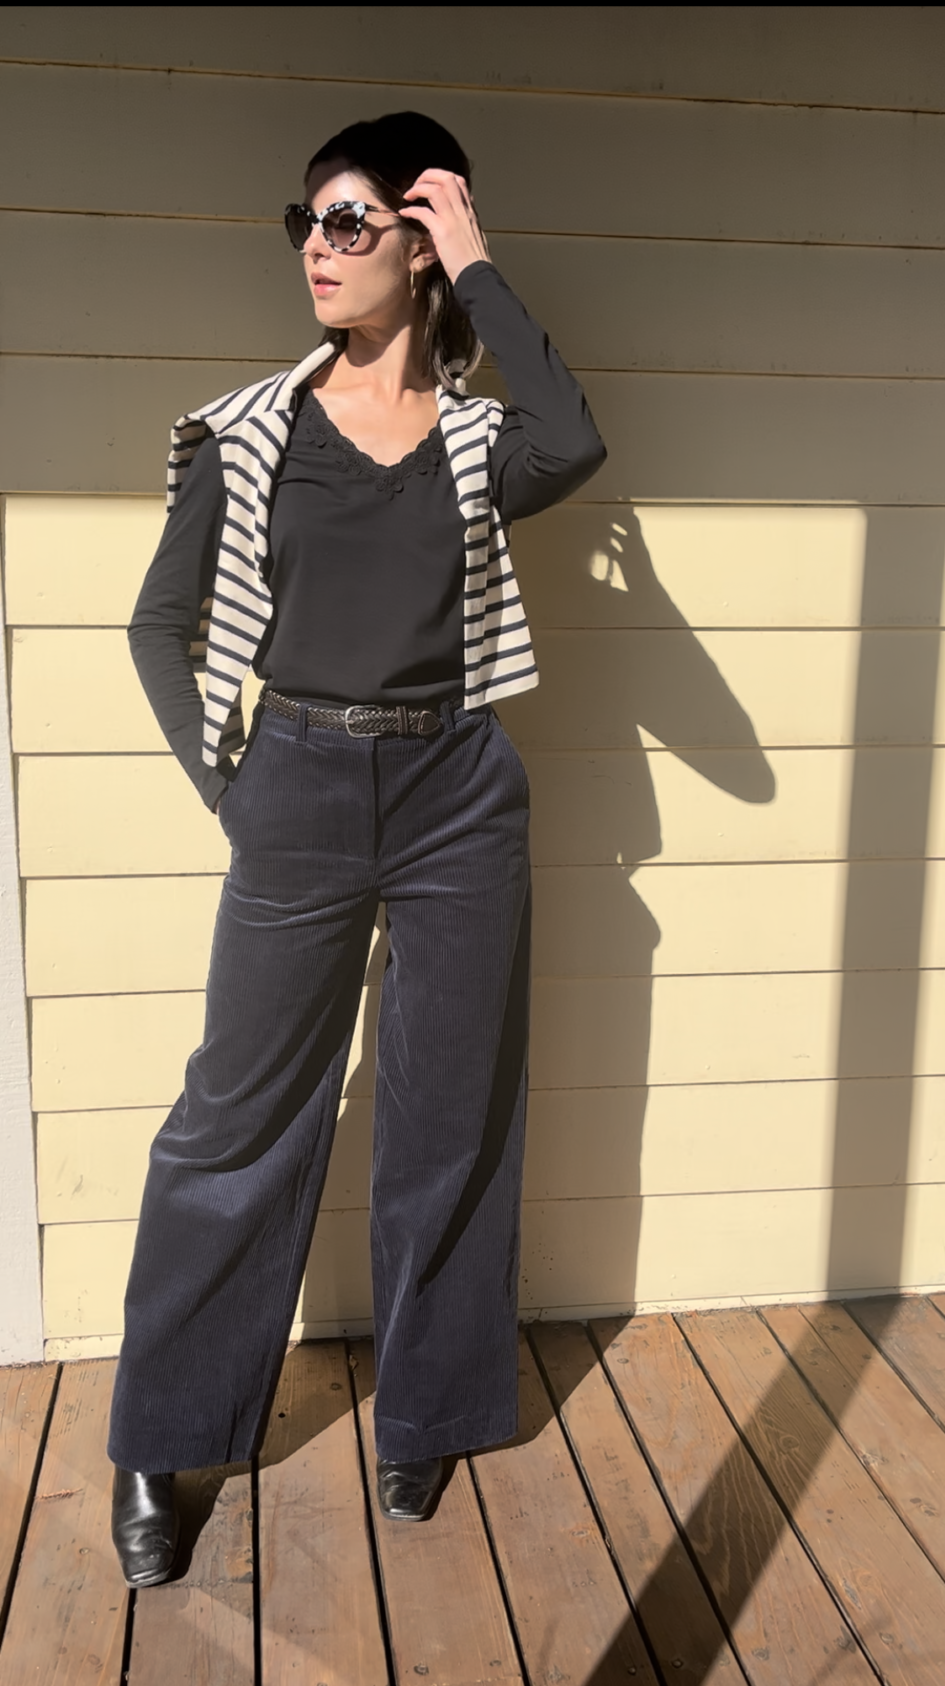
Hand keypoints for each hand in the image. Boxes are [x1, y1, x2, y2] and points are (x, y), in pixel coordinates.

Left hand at [400, 169, 490, 285]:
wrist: (478, 277)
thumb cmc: (475, 263)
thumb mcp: (474, 237)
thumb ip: (466, 225)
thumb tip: (457, 222)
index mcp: (470, 212)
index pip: (459, 181)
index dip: (442, 177)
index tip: (431, 185)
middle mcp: (463, 211)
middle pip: (446, 178)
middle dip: (428, 175)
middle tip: (417, 185)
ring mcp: (453, 220)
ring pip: (435, 189)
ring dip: (418, 188)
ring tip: (409, 196)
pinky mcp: (443, 232)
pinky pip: (423, 212)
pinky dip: (411, 210)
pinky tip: (405, 213)